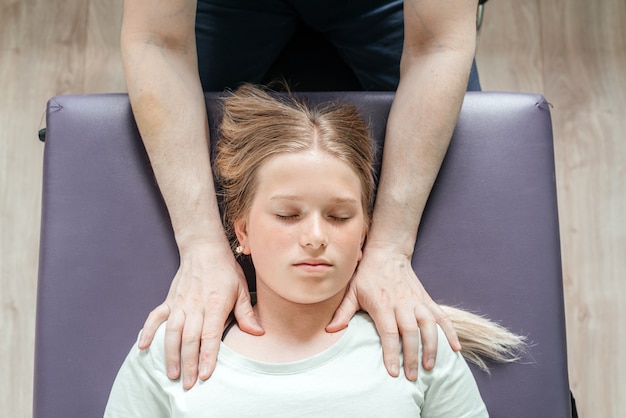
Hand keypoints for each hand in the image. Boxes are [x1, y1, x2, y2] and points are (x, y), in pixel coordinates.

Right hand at [138, 241, 263, 388]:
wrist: (203, 248)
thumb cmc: (224, 270)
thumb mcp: (241, 289)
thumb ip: (246, 313)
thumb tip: (258, 332)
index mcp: (215, 304)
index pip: (210, 335)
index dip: (207, 356)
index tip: (205, 374)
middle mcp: (195, 306)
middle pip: (189, 339)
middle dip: (189, 363)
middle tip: (189, 384)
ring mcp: (179, 303)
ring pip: (171, 332)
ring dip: (170, 354)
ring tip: (172, 373)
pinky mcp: (169, 300)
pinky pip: (155, 317)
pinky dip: (147, 331)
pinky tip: (142, 346)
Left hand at [326, 245, 460, 380]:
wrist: (388, 253)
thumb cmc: (367, 275)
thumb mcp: (352, 291)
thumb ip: (343, 312)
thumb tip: (330, 331)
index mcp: (383, 304)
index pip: (389, 333)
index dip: (391, 353)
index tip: (393, 372)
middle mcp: (403, 304)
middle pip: (410, 333)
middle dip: (412, 356)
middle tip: (412, 377)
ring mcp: (417, 302)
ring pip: (429, 326)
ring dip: (432, 347)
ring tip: (429, 366)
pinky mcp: (427, 300)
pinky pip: (442, 317)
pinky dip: (450, 332)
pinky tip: (455, 348)